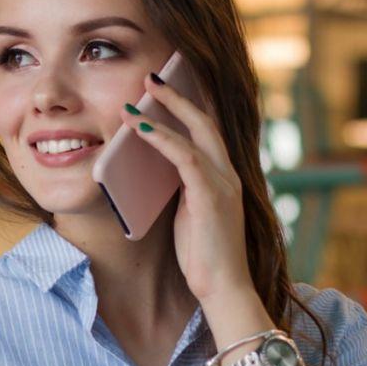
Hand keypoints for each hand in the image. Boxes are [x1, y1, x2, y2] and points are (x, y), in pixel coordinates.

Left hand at [119, 74, 253, 303]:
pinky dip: (162, 139)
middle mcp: (228, 174)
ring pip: (196, 133)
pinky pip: (185, 158)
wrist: (222, 289)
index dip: (187, 106)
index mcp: (223, 178)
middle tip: (151, 77)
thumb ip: (179, 189)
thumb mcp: (187, 214)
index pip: (207, 131)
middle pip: (205, 121)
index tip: (165, 88)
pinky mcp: (212, 196)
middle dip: (177, 96)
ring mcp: (223, 183)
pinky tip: (140, 128)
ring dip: (165, 111)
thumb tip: (153, 168)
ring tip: (138, 95)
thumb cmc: (202, 256)